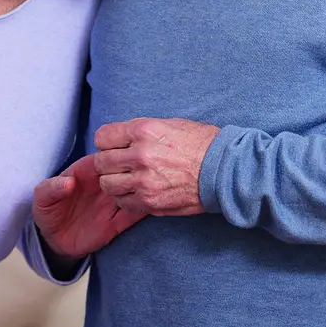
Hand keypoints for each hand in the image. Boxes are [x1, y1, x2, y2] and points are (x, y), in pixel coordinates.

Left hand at [33, 153, 145, 260]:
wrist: (55, 241)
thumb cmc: (48, 211)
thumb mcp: (42, 198)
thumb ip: (51, 188)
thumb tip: (68, 182)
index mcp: (86, 171)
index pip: (105, 157)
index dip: (115, 154)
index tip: (125, 156)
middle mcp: (104, 184)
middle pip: (125, 170)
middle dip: (135, 169)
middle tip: (142, 172)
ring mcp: (113, 202)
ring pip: (135, 190)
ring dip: (144, 187)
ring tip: (152, 186)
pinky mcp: (119, 222)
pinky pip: (136, 213)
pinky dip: (146, 209)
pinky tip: (154, 206)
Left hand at [94, 118, 220, 216]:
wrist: (224, 170)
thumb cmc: (201, 144)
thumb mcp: (169, 124)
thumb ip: (141, 132)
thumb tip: (121, 139)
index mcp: (144, 131)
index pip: (102, 137)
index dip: (106, 142)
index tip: (113, 146)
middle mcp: (140, 155)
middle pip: (101, 162)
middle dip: (107, 163)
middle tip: (119, 165)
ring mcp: (144, 181)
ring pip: (107, 185)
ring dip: (114, 182)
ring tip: (126, 180)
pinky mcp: (151, 202)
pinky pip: (123, 202)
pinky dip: (126, 198)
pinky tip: (136, 192)